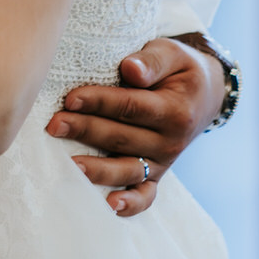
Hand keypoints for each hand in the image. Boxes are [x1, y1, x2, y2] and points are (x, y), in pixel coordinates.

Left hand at [45, 36, 225, 217]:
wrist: (205, 94)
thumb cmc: (179, 68)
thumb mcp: (172, 53)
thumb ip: (152, 61)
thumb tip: (130, 69)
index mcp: (175, 110)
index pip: (131, 106)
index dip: (99, 102)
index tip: (70, 98)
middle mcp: (171, 141)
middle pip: (122, 138)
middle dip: (85, 131)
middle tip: (54, 125)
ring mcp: (164, 161)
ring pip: (128, 169)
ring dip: (97, 169)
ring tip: (69, 165)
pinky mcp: (157, 174)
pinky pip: (146, 195)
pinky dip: (131, 204)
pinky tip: (109, 204)